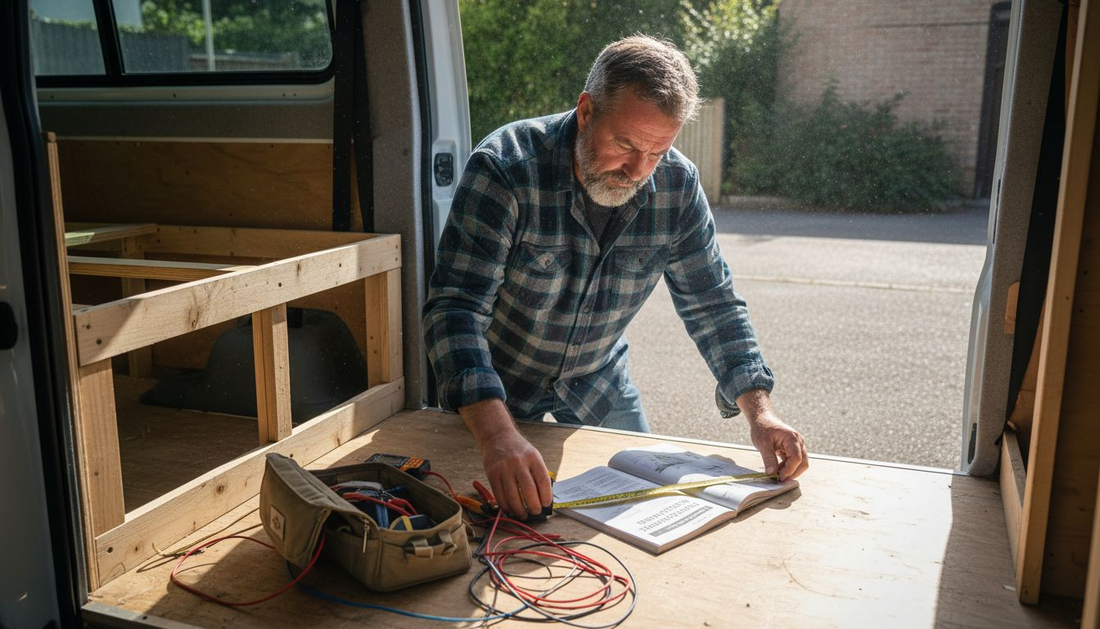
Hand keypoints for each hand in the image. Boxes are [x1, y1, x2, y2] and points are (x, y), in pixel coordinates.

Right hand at [458, 399, 552, 517]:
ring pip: (512, 496)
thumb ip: (538, 473)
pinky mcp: (492, 474)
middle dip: (534, 506)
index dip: (546, 496)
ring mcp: (504, 468)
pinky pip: (499, 495)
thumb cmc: (518, 449)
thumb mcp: (533, 455)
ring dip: (519, 510)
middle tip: (536, 512)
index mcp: (533, 457)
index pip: (543, 481)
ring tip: (524, 515)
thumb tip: (544, 498)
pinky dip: (506, 506)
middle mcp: (518, 462)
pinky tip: (510, 509)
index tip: (546, 504)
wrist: (497, 436)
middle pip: (528, 490)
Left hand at [737, 390, 807, 480]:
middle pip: (803, 463)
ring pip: (800, 463)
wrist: (762, 419)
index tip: (779, 478)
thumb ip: (768, 459)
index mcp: (792, 438)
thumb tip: (772, 474)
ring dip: (790, 471)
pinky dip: (788, 467)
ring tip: (777, 475)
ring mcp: (798, 445)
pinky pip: (795, 461)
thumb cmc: (762, 428)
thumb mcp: (762, 444)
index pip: (796, 458)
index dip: (789, 470)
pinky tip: (777, 469)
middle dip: (793, 473)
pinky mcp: (793, 448)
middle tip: (780, 481)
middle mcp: (799, 442)